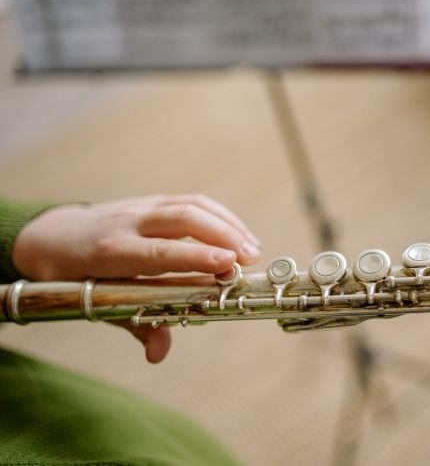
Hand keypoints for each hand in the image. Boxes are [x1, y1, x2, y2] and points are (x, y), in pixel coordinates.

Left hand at [12, 194, 260, 362]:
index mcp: (109, 252)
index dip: (195, 256)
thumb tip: (158, 353)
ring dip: (227, 224)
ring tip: (253, 248)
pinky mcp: (152, 201)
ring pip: (191, 205)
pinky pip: (191, 202)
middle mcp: (126, 223)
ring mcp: (140, 207)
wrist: (51, 237)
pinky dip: (220, 216)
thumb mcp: (98, 305)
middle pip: (181, 219)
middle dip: (222, 235)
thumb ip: (135, 325)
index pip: (158, 252)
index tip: (228, 263)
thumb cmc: (76, 278)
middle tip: (251, 258)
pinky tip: (238, 234)